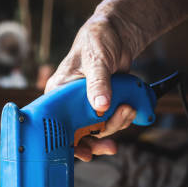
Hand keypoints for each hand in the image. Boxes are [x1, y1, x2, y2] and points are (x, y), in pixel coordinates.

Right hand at [45, 15, 137, 160]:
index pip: (57, 125)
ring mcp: (87, 107)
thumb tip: (100, 106)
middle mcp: (70, 103)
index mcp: (58, 93)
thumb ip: (98, 83)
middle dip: (98, 139)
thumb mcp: (96, 60)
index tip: (84, 153)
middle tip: (111, 146)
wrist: (118, 33)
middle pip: (80, 133)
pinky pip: (111, 122)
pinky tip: (130, 109)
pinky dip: (122, 119)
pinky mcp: (102, 106)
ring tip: (128, 109)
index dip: (70, 143)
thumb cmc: (98, 39)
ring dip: (116, 125)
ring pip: (99, 129)